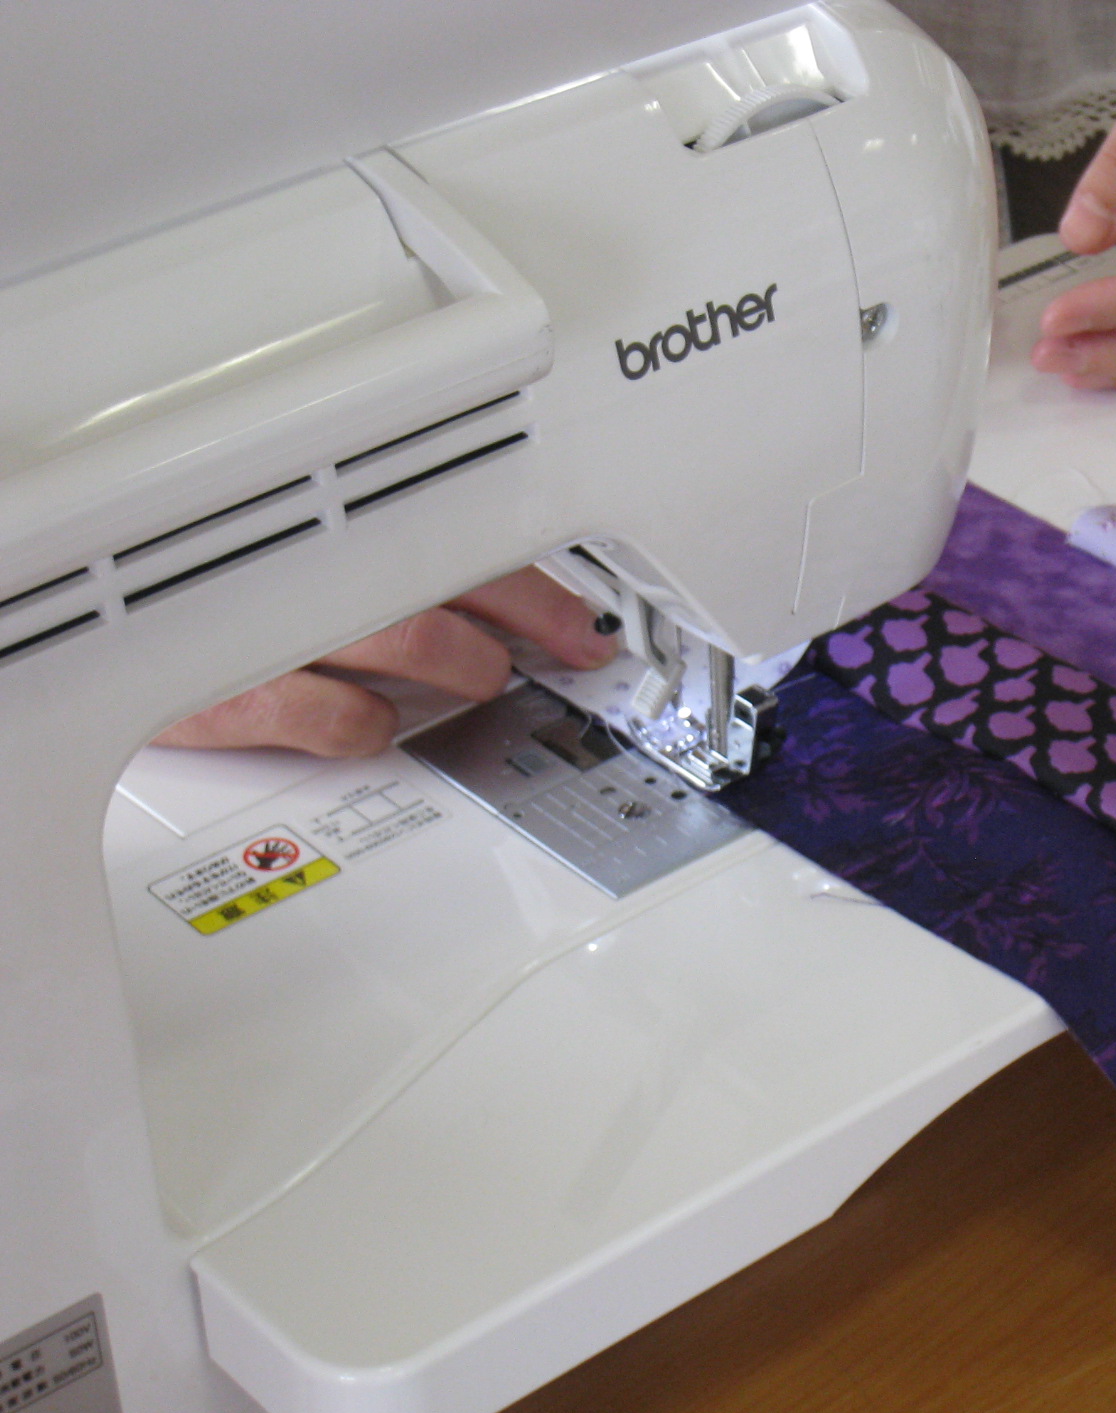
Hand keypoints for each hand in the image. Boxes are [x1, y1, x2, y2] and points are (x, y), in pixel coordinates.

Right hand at [153, 566, 616, 757]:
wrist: (71, 615)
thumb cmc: (192, 581)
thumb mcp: (287, 547)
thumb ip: (367, 551)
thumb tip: (475, 589)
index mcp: (325, 522)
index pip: (459, 531)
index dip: (536, 583)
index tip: (582, 619)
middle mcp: (304, 568)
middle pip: (451, 582)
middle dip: (523, 622)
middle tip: (560, 648)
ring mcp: (274, 629)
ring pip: (414, 640)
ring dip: (463, 667)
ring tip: (479, 676)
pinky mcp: (233, 697)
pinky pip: (333, 718)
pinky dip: (369, 726)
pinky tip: (377, 723)